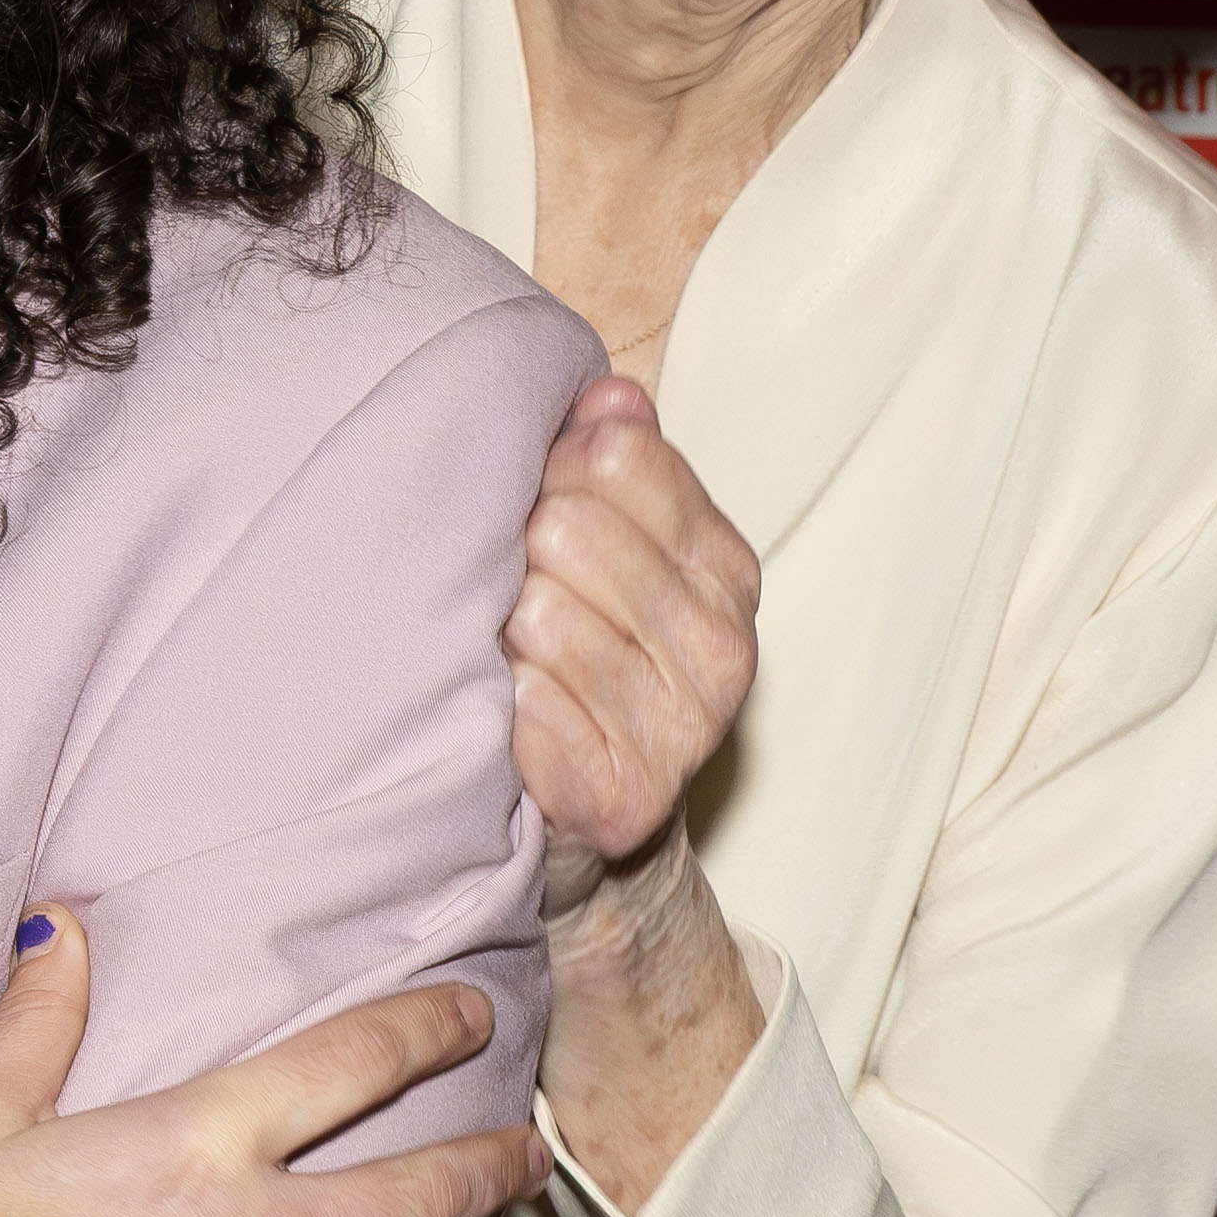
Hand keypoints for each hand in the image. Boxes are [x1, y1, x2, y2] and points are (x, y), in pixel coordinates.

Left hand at [511, 379, 759, 939]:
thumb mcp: (609, 549)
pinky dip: (491, 709)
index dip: (550, 473)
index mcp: (725, 568)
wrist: (574, 821)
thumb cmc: (578, 662)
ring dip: (496, 633)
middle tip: (506, 595)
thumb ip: (611, 464)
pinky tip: (499, 722)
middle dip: (516, 553)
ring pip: (541, 614)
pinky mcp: (622, 795)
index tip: (536, 511)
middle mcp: (723, 647)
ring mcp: (682, 729)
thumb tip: (607, 394)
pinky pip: (520, 705)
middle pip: (570, 528)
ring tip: (502, 660)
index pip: (619, 458)